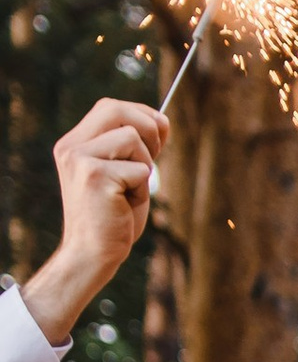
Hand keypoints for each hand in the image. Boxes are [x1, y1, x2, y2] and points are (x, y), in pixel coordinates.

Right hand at [19, 98, 163, 342]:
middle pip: (117, 109)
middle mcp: (71, 147)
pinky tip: (126, 204)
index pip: (110, 106)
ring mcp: (80, 160)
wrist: (93, 254)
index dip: (141, 113)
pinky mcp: (94, 176)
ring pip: (132, 138)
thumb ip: (134, 147)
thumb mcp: (123, 174)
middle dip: (148, 127)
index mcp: (74, 143)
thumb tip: (162, 120)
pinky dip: (142, 188)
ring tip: (130, 190)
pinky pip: (139, 169)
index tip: (161, 131)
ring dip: (145, 166)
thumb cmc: (113, 218)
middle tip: (155, 156)